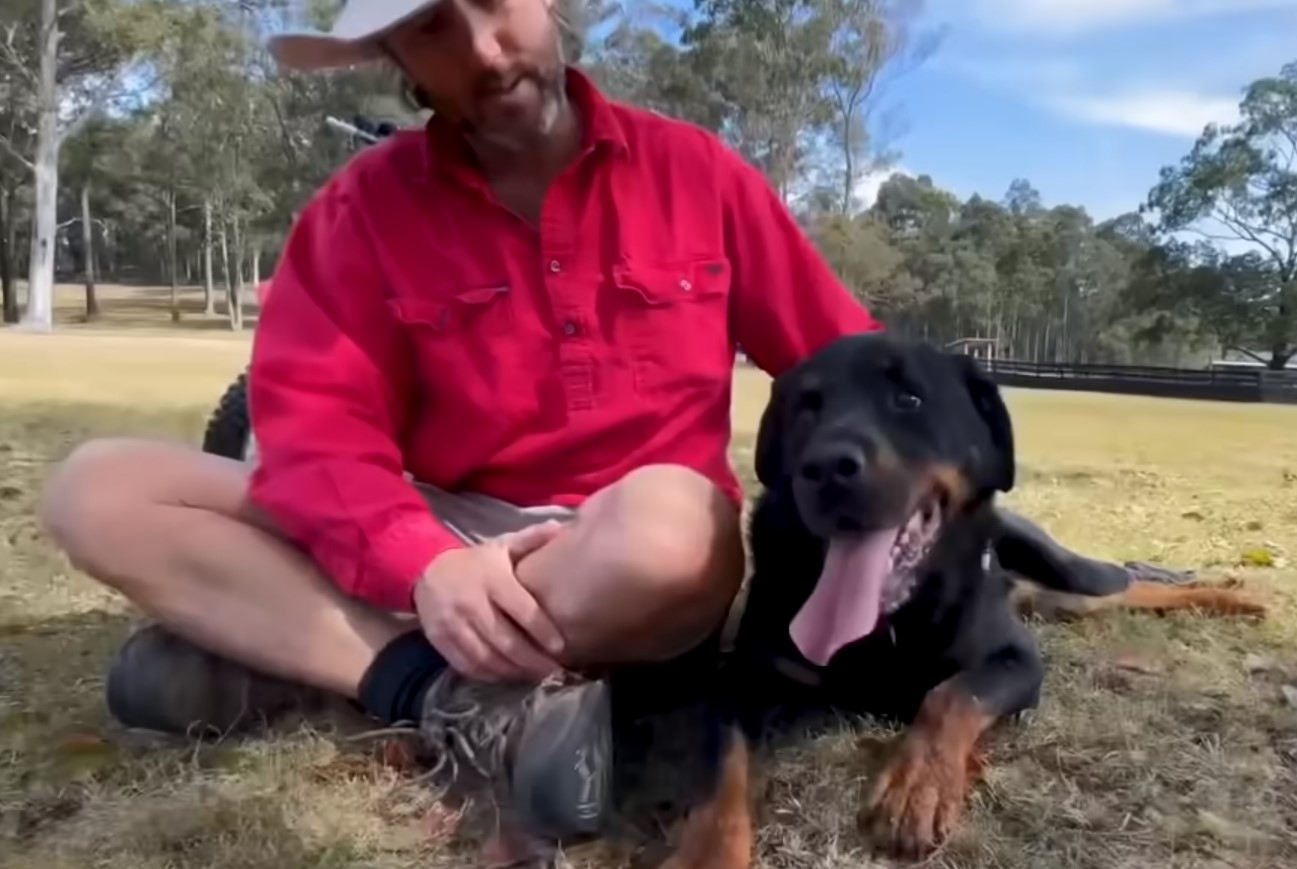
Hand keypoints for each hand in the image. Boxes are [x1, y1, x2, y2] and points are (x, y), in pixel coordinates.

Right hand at [413, 521, 566, 681]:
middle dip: (532, 661)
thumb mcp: (501, 546)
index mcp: (492, 579)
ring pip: (487, 657)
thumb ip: (531, 539)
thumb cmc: (475, 563)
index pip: (522, 610)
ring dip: (513, 672)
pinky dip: (490, 676)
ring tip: (536, 678)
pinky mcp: (440, 640)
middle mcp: (471, 603)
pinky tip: (508, 678)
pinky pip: (467, 665)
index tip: (562, 648)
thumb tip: (560, 528)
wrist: (426, 570)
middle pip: (506, 640)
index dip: (543, 631)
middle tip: (555, 673)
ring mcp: (453, 624)